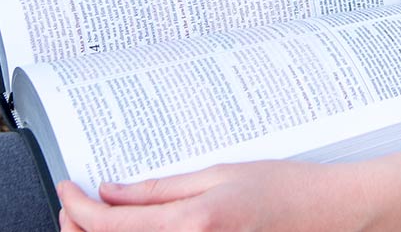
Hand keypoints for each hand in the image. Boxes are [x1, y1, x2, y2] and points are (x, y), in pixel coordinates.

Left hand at [57, 161, 374, 231]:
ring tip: (94, 219)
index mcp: (194, 224)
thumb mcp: (219, 175)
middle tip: (72, 206)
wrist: (333, 214)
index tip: (67, 191)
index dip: (77, 209)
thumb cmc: (287, 190)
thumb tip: (111, 192)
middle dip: (80, 229)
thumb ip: (160, 189)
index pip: (111, 225)